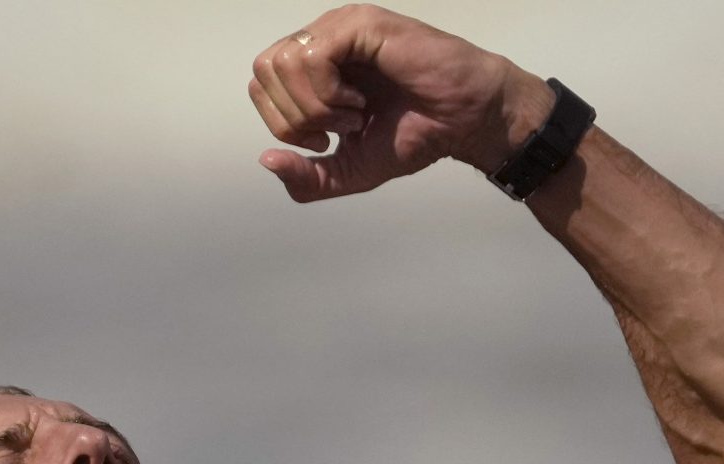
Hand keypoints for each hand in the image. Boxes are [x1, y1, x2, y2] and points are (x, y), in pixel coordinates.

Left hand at [247, 5, 551, 202]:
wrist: (463, 122)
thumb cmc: (415, 132)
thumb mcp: (348, 171)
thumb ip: (306, 178)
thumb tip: (266, 161)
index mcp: (313, 67)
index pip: (261, 87)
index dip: (283, 123)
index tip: (326, 139)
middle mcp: (322, 40)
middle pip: (263, 73)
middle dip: (295, 116)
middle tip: (340, 126)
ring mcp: (340, 28)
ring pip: (282, 63)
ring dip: (315, 104)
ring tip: (354, 112)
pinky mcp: (360, 24)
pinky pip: (312, 56)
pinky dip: (328, 92)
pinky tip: (359, 101)